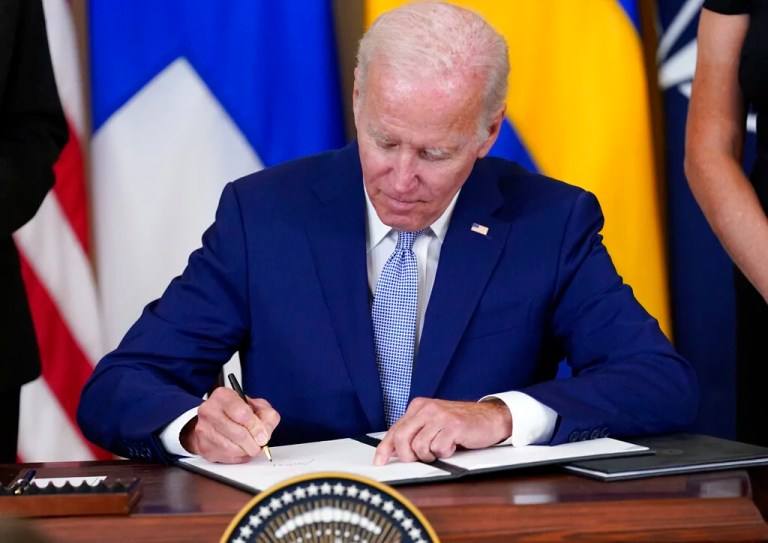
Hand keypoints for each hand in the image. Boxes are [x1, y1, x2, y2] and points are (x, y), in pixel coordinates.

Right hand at [181, 387, 279, 462]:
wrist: (213, 420)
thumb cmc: (237, 412)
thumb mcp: (256, 406)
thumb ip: (267, 415)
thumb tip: (265, 433)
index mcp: (223, 396)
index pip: (242, 414)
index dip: (256, 428)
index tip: (263, 436)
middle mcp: (209, 411)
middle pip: (238, 434)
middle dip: (254, 443)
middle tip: (260, 444)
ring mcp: (204, 429)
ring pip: (232, 448)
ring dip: (246, 451)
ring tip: (250, 446)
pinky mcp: (203, 446)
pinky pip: (226, 457)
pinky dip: (238, 457)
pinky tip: (240, 449)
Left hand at [373, 397, 511, 464]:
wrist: (490, 417)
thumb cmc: (460, 423)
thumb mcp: (433, 424)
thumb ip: (414, 433)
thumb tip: (393, 451)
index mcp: (418, 407)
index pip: (394, 430)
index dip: (384, 448)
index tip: (379, 461)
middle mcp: (427, 408)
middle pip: (402, 439)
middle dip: (408, 456)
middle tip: (420, 458)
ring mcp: (440, 416)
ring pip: (419, 447)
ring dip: (430, 455)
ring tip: (441, 448)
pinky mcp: (454, 425)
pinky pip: (439, 448)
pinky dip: (445, 453)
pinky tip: (452, 445)